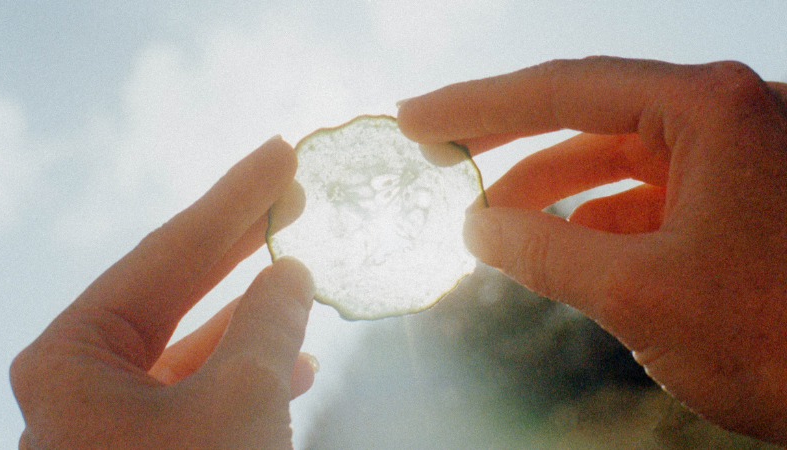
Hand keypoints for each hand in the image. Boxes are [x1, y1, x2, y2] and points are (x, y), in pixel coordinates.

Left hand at [10, 137, 316, 448]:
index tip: (283, 155)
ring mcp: (113, 424)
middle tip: (291, 196)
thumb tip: (290, 276)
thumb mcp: (241, 396)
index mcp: (73, 359)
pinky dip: (248, 374)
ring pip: (193, 346)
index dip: (234, 199)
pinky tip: (296, 367)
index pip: (167, 253)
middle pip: (174, 289)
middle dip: (240, 244)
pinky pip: (201, 395)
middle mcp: (83, 385)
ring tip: (299, 282)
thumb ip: (266, 324)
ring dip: (252, 317)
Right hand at [398, 57, 786, 444]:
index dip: (477, 105)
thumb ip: (542, 252)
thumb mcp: (636, 293)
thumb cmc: (776, 339)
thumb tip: (475, 228)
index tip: (415, 118)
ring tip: (491, 220)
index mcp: (709, 110)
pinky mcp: (744, 199)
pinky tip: (561, 245)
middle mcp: (728, 115)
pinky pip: (651, 193)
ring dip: (552, 188)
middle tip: (438, 152)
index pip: (562, 90)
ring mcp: (741, 155)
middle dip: (510, 140)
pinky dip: (598, 217)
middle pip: (589, 112)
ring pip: (619, 157)